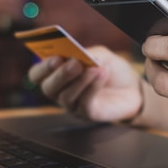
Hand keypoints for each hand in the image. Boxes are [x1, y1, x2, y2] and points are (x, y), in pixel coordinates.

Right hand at [28, 46, 142, 122]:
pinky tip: (102, 73)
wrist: (131, 87)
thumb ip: (89, 53)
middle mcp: (59, 91)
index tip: (56, 58)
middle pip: (48, 87)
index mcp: (55, 73)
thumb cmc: (109, 69)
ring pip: (66, 96)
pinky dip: (93, 87)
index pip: (37, 74)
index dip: (43, 67)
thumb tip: (82, 56)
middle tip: (74, 64)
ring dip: (80, 80)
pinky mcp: (87, 114)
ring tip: (94, 67)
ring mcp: (72, 105)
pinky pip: (85, 102)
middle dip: (60, 75)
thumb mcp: (100, 54)